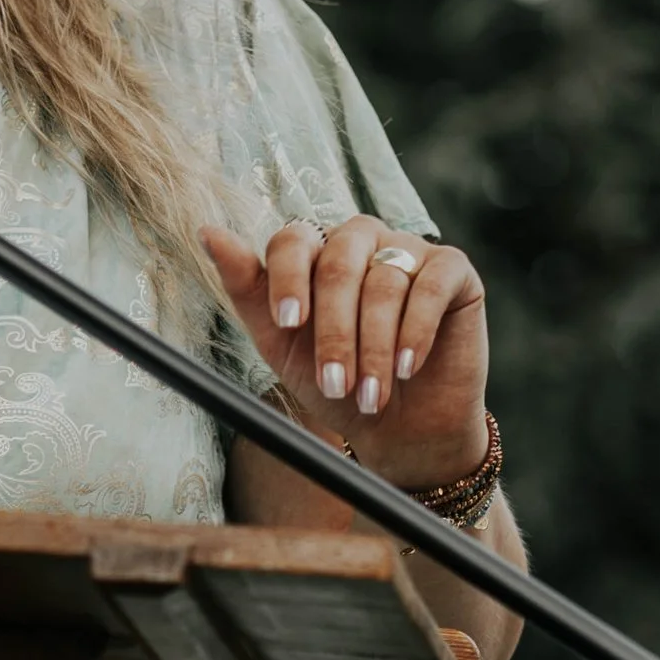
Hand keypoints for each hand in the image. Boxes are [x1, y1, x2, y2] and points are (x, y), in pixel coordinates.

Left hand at [201, 216, 490, 492]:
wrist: (403, 429)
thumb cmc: (338, 384)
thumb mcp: (282, 345)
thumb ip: (247, 290)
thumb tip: (207, 230)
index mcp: (316, 252)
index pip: (294, 241)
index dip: (288, 280)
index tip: (289, 324)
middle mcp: (361, 240)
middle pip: (339, 263)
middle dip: (334, 331)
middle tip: (335, 383)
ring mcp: (408, 250)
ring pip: (385, 281)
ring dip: (375, 347)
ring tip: (371, 394)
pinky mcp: (453, 270)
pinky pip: (431, 285)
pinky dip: (416, 330)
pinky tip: (409, 366)